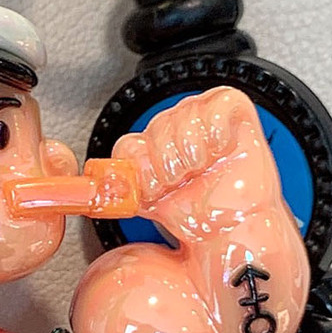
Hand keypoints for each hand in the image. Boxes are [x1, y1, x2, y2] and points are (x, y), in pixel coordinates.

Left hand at [112, 87, 283, 248]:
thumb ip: (121, 198)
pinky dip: (216, 130)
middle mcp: (175, 132)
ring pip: (184, 114)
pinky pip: (218, 104)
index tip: (153, 190)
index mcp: (150, 151)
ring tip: (201, 168)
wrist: (233, 228)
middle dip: (167, 163)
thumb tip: (98, 194)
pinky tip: (219, 150)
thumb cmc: (200, 218)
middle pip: (156, 127)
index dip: (140, 167)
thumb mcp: (150, 207)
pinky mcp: (233, 111)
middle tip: (181, 181)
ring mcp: (202, 119)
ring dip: (191, 150)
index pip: (128, 144)